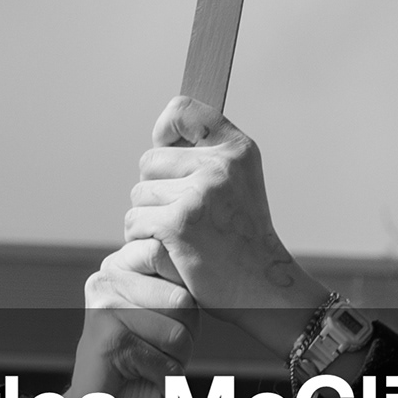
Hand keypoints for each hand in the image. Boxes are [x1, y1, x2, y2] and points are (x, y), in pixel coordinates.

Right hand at [19, 238, 192, 397]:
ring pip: (177, 333)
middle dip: (187, 333)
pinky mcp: (110, 341)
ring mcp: (105, 309)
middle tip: (162, 350)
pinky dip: (163, 382)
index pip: (163, 252)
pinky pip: (164, 362)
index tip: (173, 312)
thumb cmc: (133, 360)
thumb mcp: (154, 311)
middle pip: (182, 299)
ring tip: (151, 365)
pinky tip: (142, 380)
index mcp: (115, 267)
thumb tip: (204, 266)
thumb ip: (171, 284)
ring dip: (176, 360)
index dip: (185, 284)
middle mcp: (105, 281)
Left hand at [123, 97, 324, 341]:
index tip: (166, 145)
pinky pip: (135, 221)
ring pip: (139, 194)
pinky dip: (143, 239)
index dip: (166, 128)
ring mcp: (199, 194)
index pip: (183, 110)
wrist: (261, 287)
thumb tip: (161, 133)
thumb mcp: (237, 182)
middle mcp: (221, 166)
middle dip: (155, 190)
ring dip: (147, 218)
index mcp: (238, 150)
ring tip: (179, 236)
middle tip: (184, 216)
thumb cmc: (240, 236)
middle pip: (149, 161)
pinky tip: (170, 251)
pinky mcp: (178, 224)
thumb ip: (203, 154)